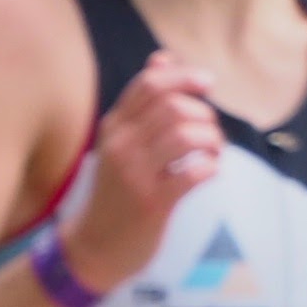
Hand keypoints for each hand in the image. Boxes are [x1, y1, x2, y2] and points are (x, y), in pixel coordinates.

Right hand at [61, 51, 223, 290]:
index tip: (207, 83)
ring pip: (185, 135)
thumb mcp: (119, 143)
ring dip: (211, 139)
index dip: (184, 76)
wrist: (93, 247)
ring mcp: (136, 174)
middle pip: (173, 106)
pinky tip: (210, 173)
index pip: (150, 83)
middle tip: (210, 133)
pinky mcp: (152, 204)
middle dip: (204, 114)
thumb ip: (141, 104)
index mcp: (114, 126)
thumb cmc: (115, 193)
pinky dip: (210, 169)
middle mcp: (122, 145)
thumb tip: (163, 59)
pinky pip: (193, 174)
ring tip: (213, 152)